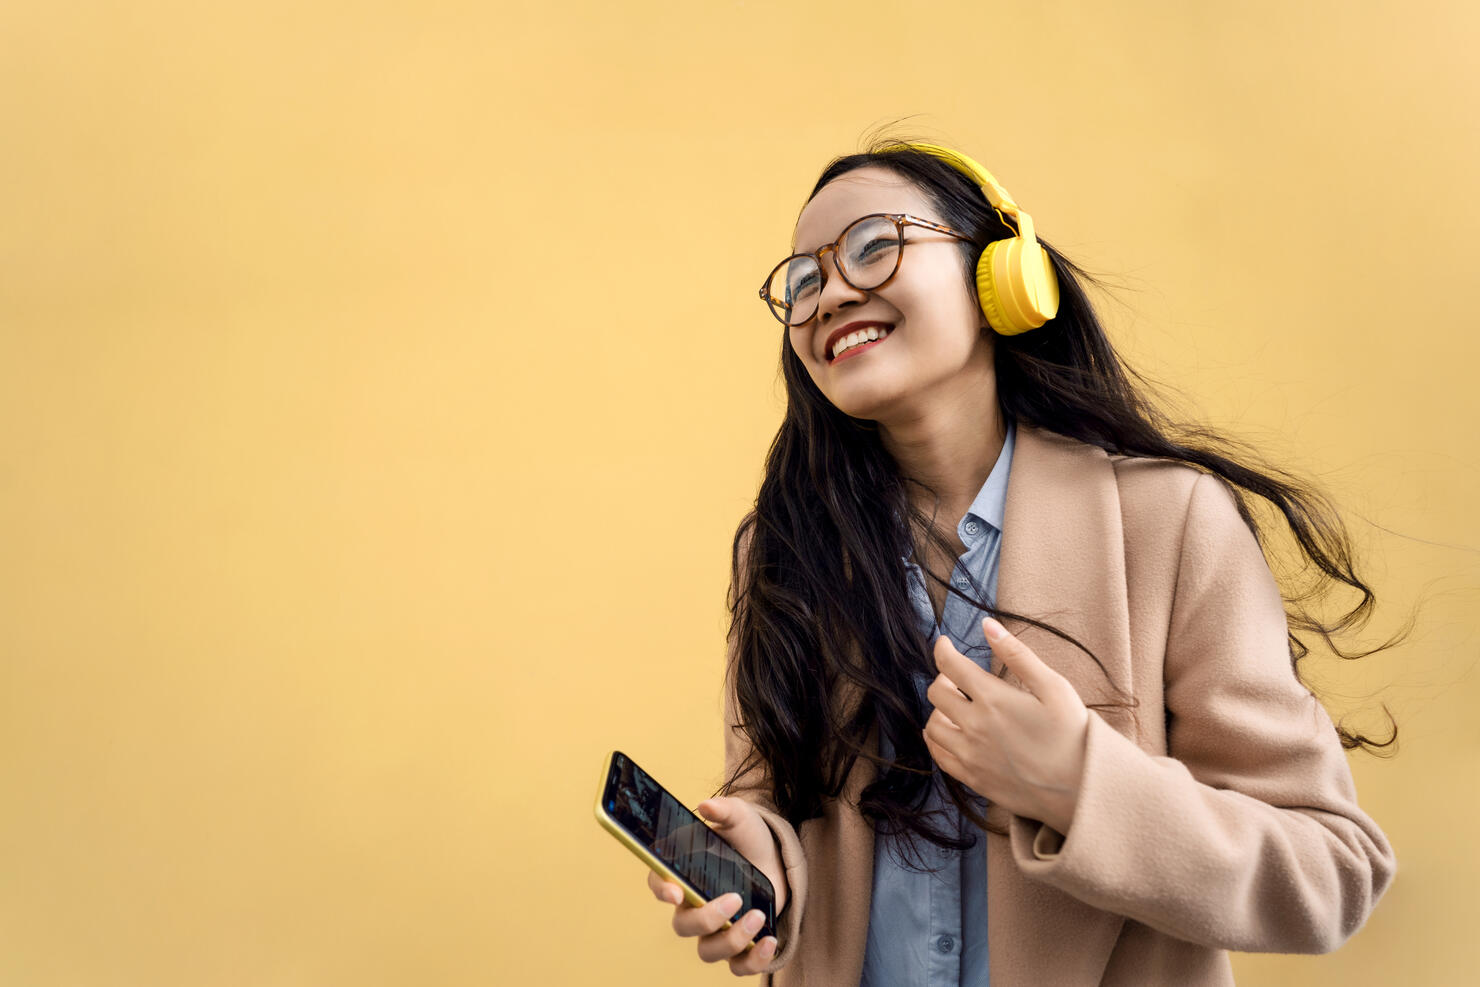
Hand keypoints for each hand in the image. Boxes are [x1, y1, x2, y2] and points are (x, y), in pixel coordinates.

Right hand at [645, 796, 783, 974]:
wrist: (776, 858)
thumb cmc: (747, 837)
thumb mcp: (739, 817)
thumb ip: (724, 810)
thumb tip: (707, 806)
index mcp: (684, 873)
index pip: (659, 884)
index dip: (661, 890)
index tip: (675, 891)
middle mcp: (694, 905)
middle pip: (683, 926)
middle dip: (707, 918)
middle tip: (735, 899)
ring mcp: (716, 929)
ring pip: (708, 951)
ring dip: (732, 940)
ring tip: (758, 917)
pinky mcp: (740, 944)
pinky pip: (737, 967)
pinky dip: (752, 962)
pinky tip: (769, 942)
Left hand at [923, 617, 1090, 834]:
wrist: (1083, 788)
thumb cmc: (1074, 734)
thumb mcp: (1053, 686)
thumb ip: (1017, 654)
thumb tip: (988, 625)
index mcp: (993, 699)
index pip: (950, 665)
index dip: (943, 649)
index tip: (945, 643)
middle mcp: (974, 727)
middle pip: (936, 694)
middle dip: (944, 678)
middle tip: (959, 678)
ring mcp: (971, 756)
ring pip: (932, 726)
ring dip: (939, 711)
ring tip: (958, 707)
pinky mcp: (973, 779)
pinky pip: (939, 757)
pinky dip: (938, 741)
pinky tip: (951, 734)